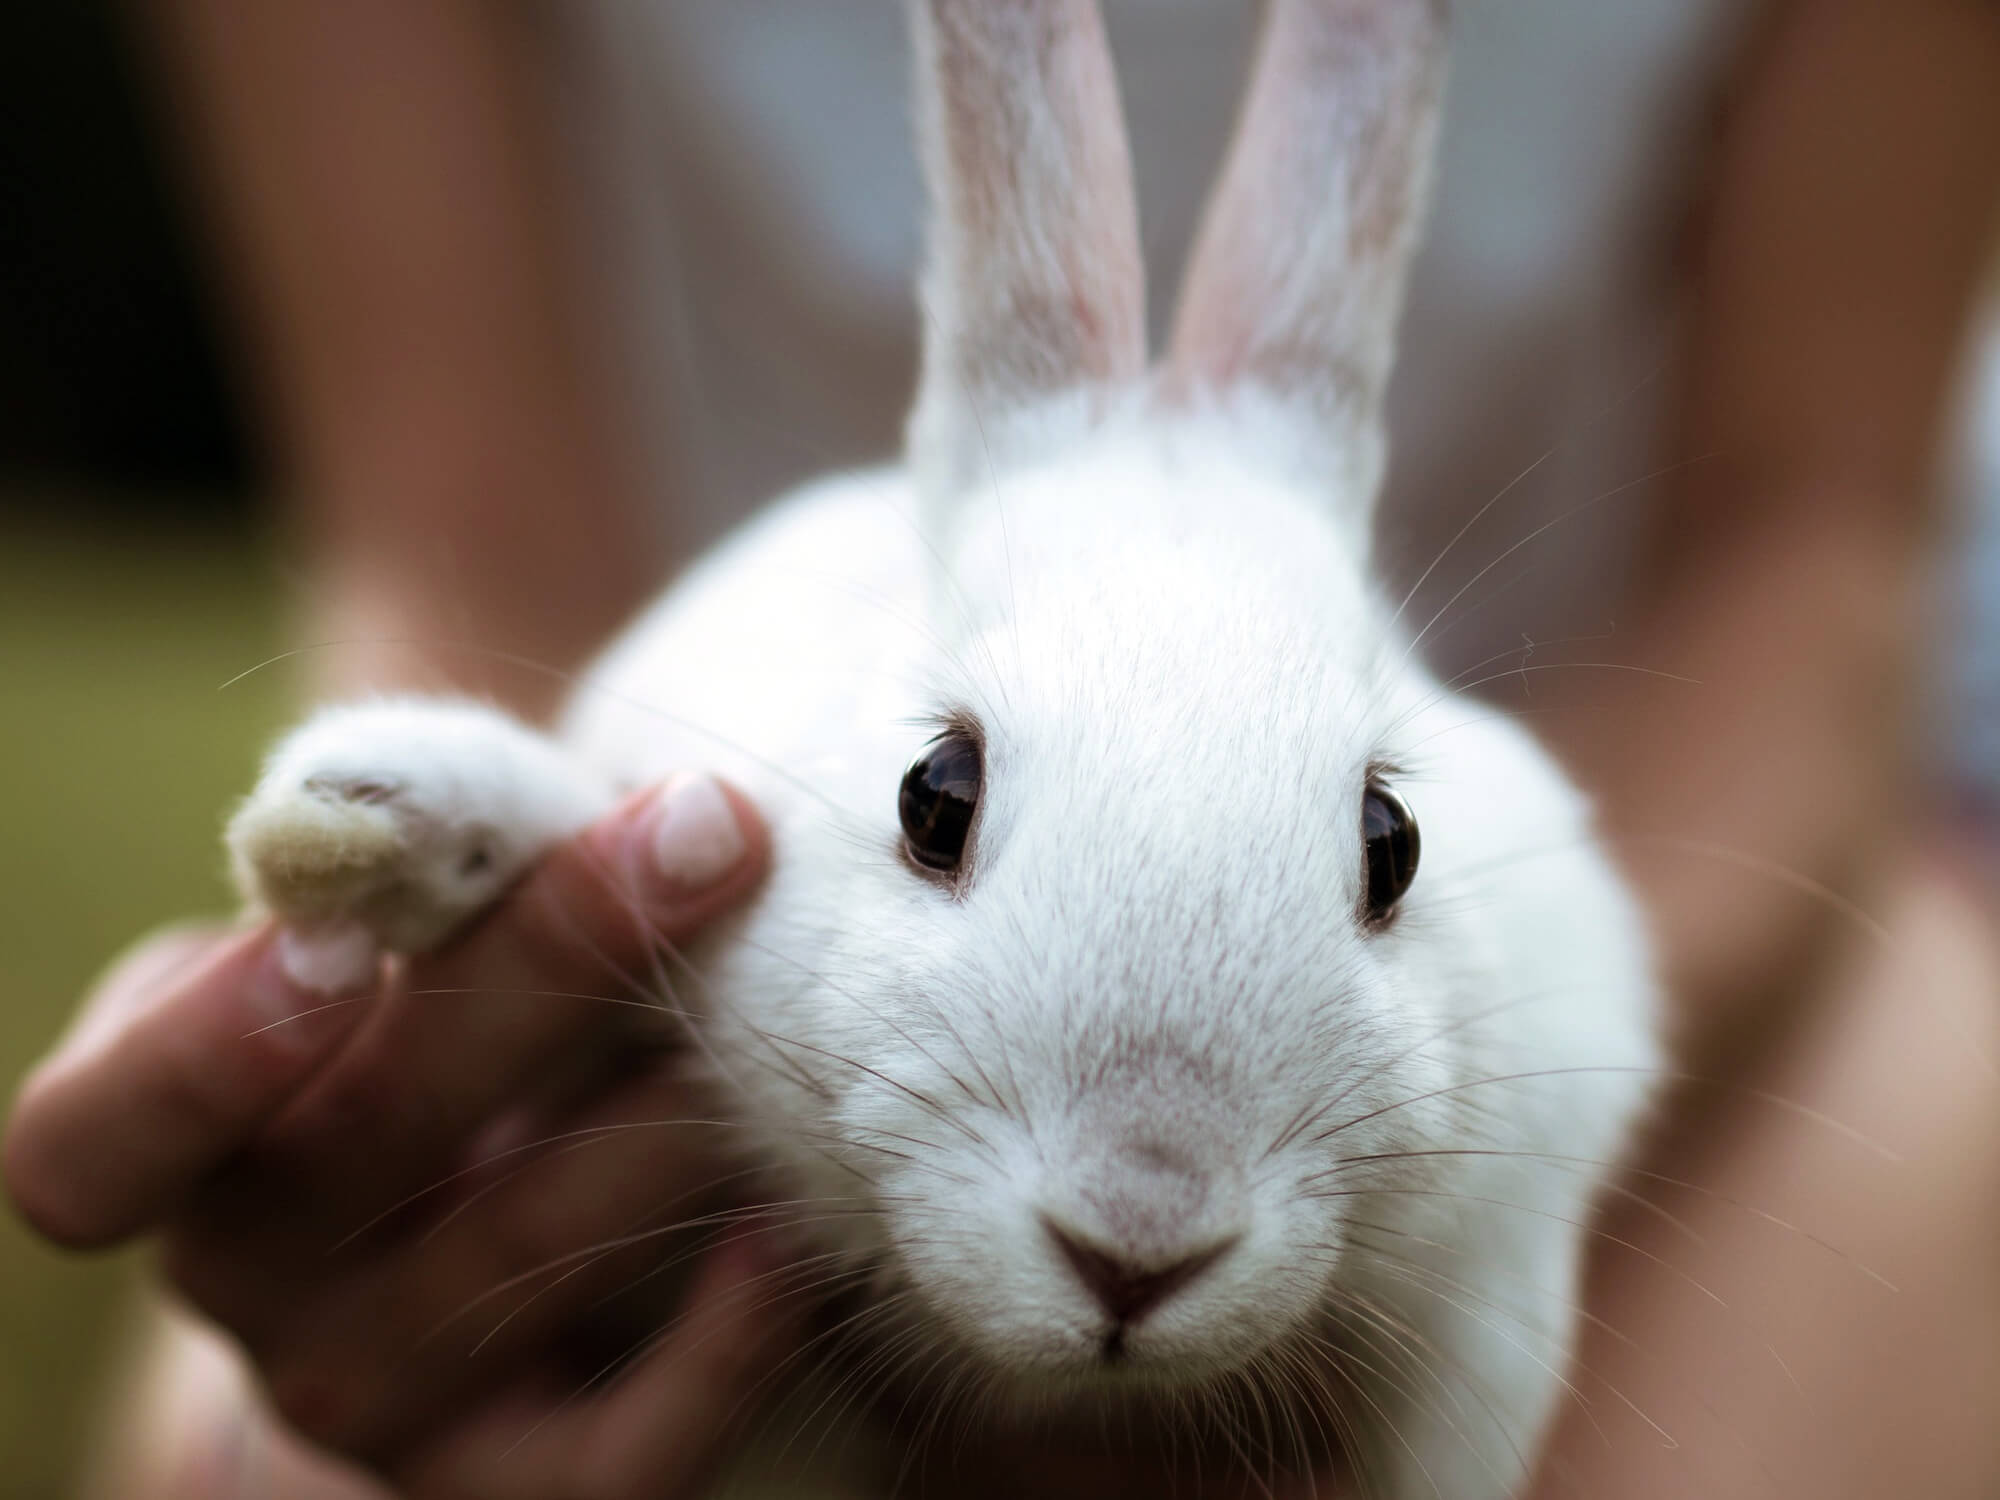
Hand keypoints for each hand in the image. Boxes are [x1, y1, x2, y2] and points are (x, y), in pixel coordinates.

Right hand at [5, 776, 805, 1498]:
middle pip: (366, 1142)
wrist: (523, 1154)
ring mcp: (376, 1398)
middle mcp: (250, 1282)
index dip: (199, 1054)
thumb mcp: (417, 918)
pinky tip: (786, 1221)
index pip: (95, 1145)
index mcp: (177, 1136)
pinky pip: (623, 1455)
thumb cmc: (466, 992)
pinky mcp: (516, 1483)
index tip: (339, 936)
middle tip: (705, 836)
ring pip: (526, 1256)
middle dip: (554, 964)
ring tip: (783, 1004)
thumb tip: (606, 799)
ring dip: (673, 1113)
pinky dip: (726, 1336)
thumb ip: (446, 855)